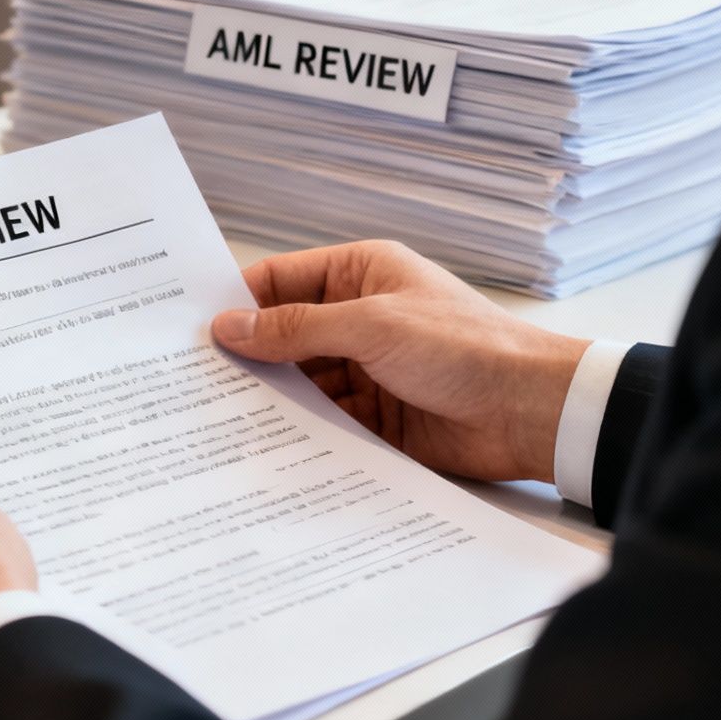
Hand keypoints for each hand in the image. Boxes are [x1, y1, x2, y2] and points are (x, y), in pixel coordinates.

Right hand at [210, 240, 587, 484]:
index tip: (189, 328)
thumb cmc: (466, 347)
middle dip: (246, 356)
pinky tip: (260, 444)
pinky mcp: (374, 418)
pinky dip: (296, 431)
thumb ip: (296, 328)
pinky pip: (322, 421)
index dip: (237, 302)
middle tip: (189, 379)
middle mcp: (359, 318)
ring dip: (268, 398)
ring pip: (299, 382)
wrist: (531, 412)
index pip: (280, 280)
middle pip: (284, 335)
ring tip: (213, 417)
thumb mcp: (372, 326)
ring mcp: (366, 370)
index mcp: (361, 274)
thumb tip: (229, 326)